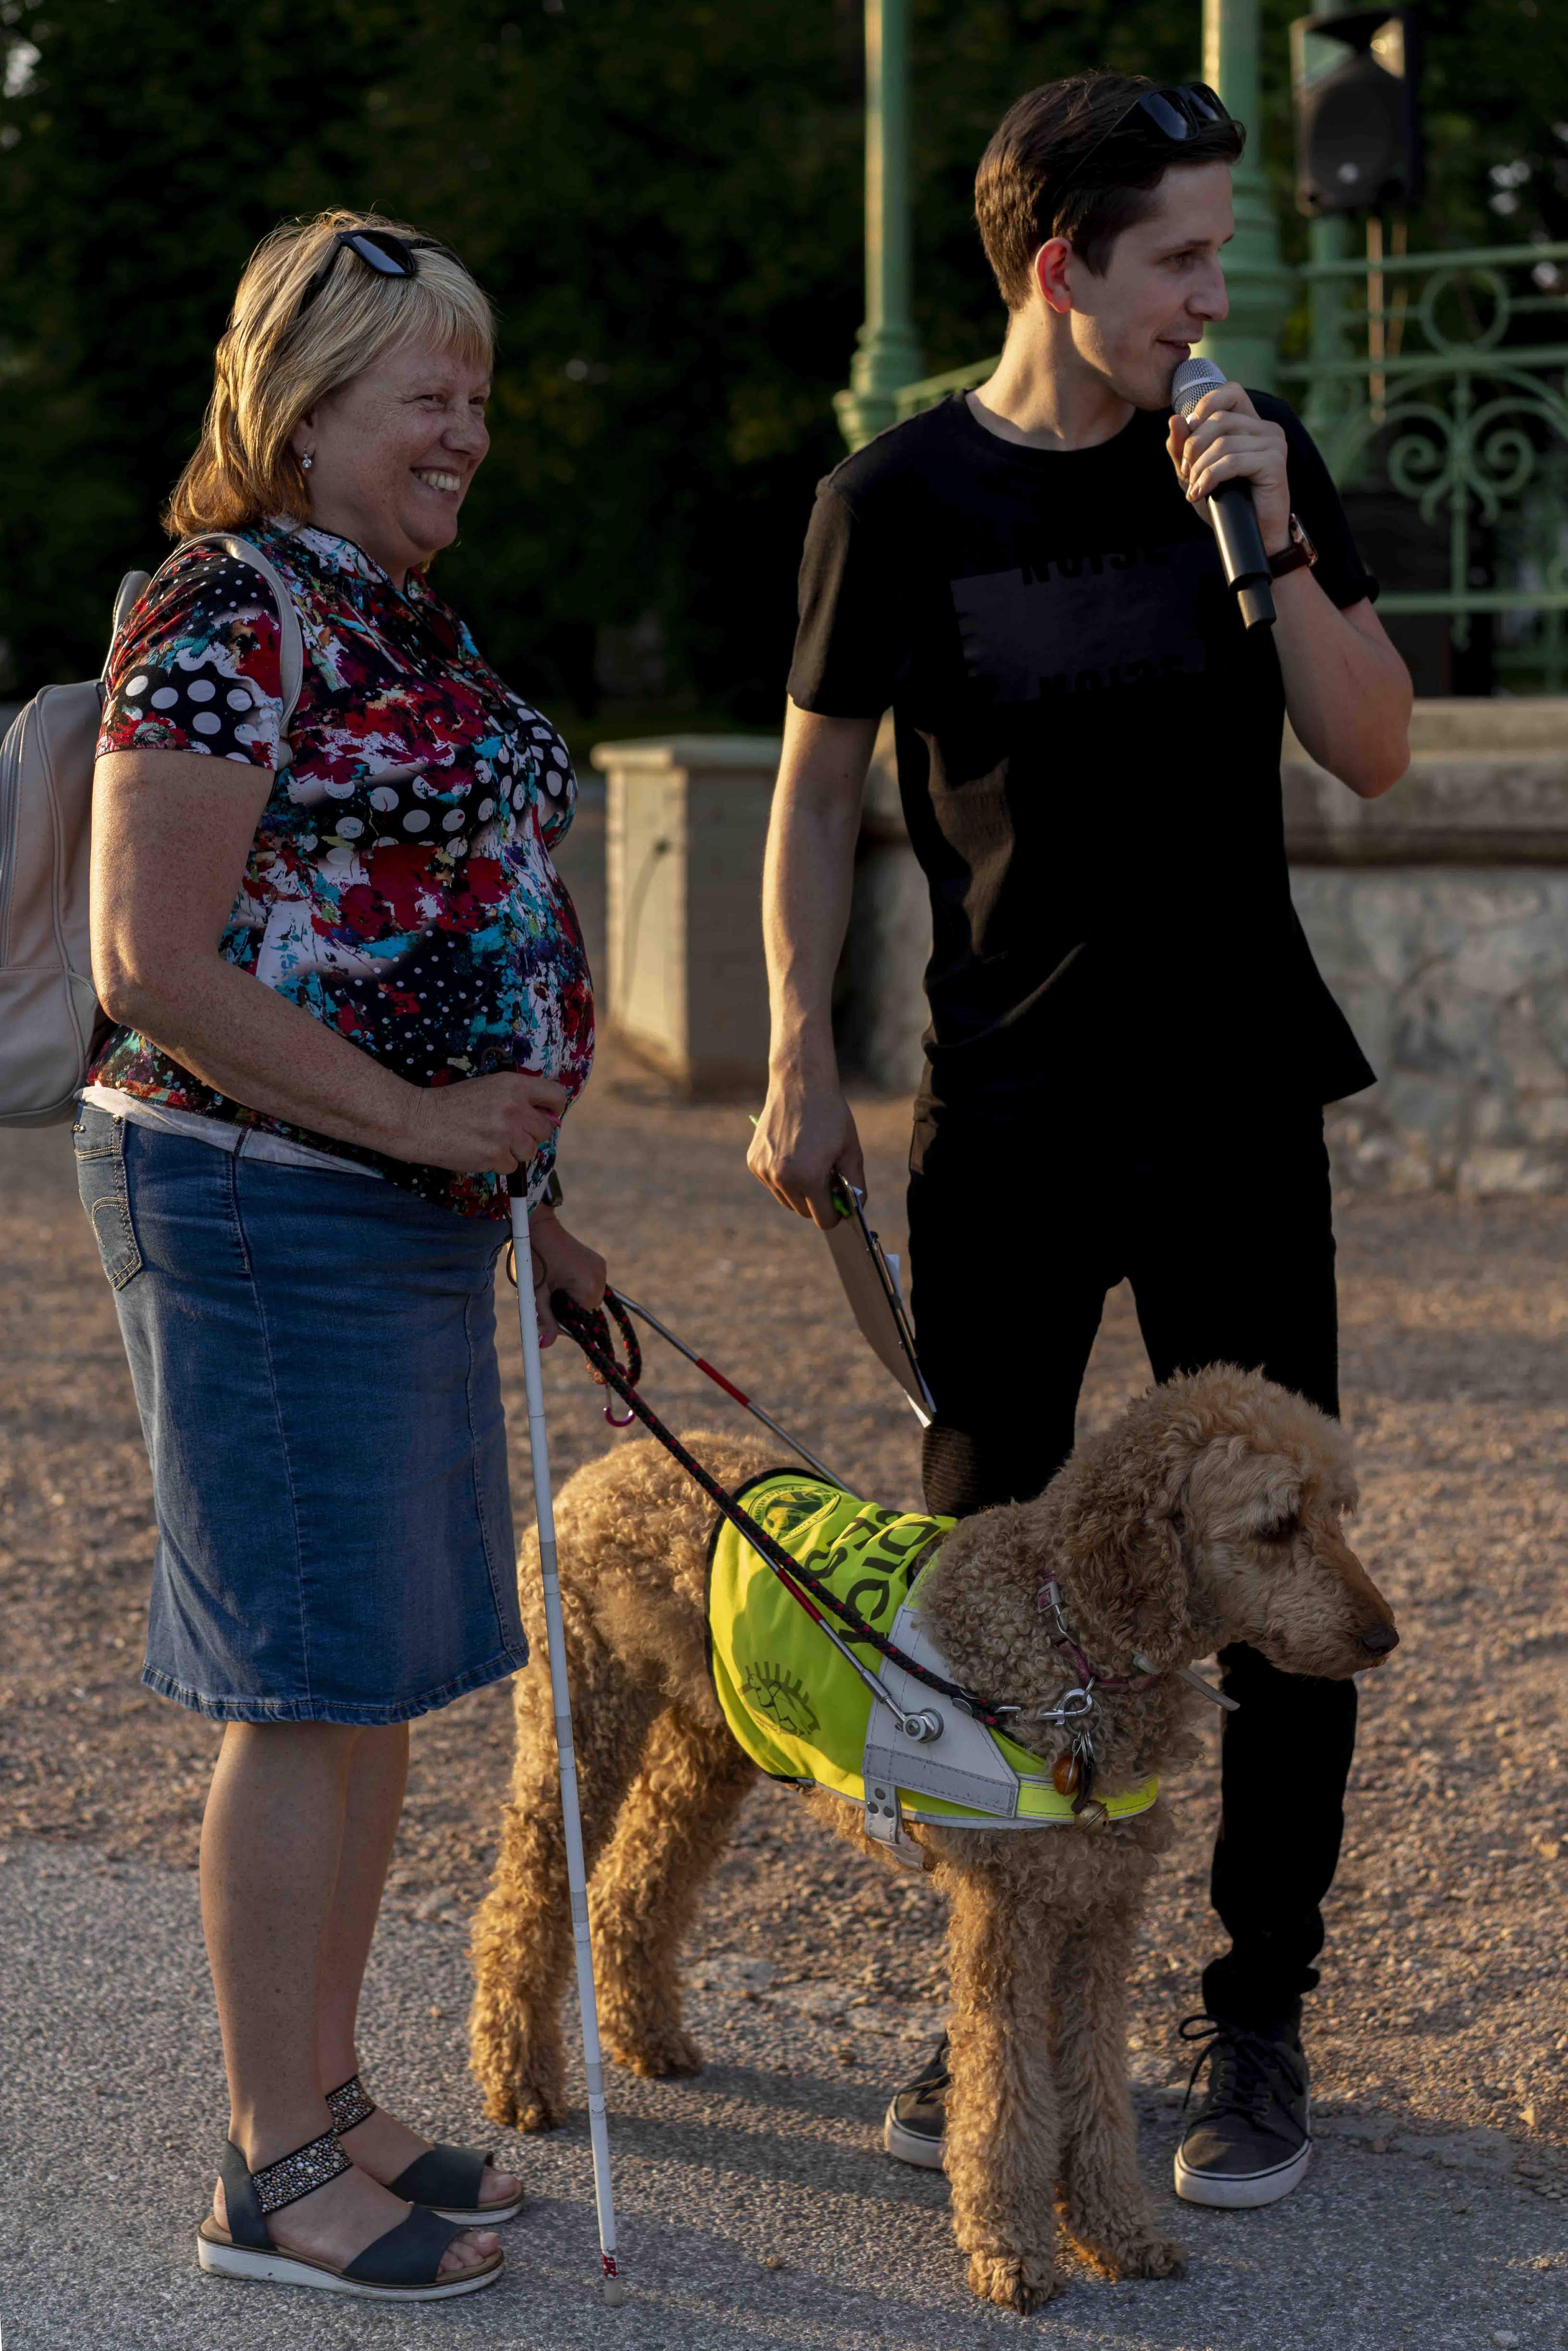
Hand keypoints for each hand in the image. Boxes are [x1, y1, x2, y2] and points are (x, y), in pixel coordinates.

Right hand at [402, 1071, 567, 1173]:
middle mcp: (514, 1108)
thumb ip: (516, 1097)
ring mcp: (506, 1134)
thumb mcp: (488, 1087)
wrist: (421, 1121)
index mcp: (513, 1085)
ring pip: (530, 1151)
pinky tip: (480, 1151)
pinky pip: (511, 1167)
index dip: (553, 1108)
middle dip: (531, 1134)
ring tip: (491, 1141)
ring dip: (515, 1151)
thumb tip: (542, 1113)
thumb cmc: (451, 1103)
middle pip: (546, 1129)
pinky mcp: (495, 1156)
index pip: (556, 1094)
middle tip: (510, 1133)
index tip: (546, 1114)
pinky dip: (498, 1164)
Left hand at [526, 1206, 606, 1346]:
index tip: (544, 1303)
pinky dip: (573, 1286)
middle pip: (584, 1311)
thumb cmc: (534, 1257)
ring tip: (551, 1278)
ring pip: (585, 1299)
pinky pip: (587, 1286)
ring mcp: (601, 1269)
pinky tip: (560, 1273)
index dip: (559, 1318)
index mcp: (588, 1287)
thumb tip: (543, 1345)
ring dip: (568, 1297)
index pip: (579, 1321)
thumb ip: (543, 1320)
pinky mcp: (597, 1263)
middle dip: (564, 1308)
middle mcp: (600, 1278)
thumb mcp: (535, 1292)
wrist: (536, 1225)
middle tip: (545, 1290)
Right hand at [747, 1075, 864, 1230]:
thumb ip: (855, 1185)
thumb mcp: (851, 1150)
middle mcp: (782, 1178)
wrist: (799, 1084)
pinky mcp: (754, 1161)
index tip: (840, 1205)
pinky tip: (793, 1153)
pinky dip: (783, 1177)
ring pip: (786, 1199)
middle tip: (828, 1180)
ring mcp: (764, 1170)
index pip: (823, 1218)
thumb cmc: (830, 1116)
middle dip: (817, 1203)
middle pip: (802, 1212)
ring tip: (810, 1163)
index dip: (835, 1214)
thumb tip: (855, 1210)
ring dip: (799, 1191)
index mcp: (809, 1178)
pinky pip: (772, 1183)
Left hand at [1166, 382, 1290, 554]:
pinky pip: (1232, 461)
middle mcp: (1265, 428)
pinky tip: (1201, 492)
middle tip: (1187, 474)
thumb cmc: (1227, 504)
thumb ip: (1182, 447)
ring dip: (1200, 468)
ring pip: (1223, 442)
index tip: (1188, 433)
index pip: (1230, 392)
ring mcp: (1273, 443)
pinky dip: (1210, 477)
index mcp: (1250, 424)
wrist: (1253, 536)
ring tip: (1195, 488)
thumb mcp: (1195, 473)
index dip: (1205, 405)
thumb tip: (1174, 418)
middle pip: (1219, 419)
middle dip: (1193, 447)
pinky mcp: (1274, 462)